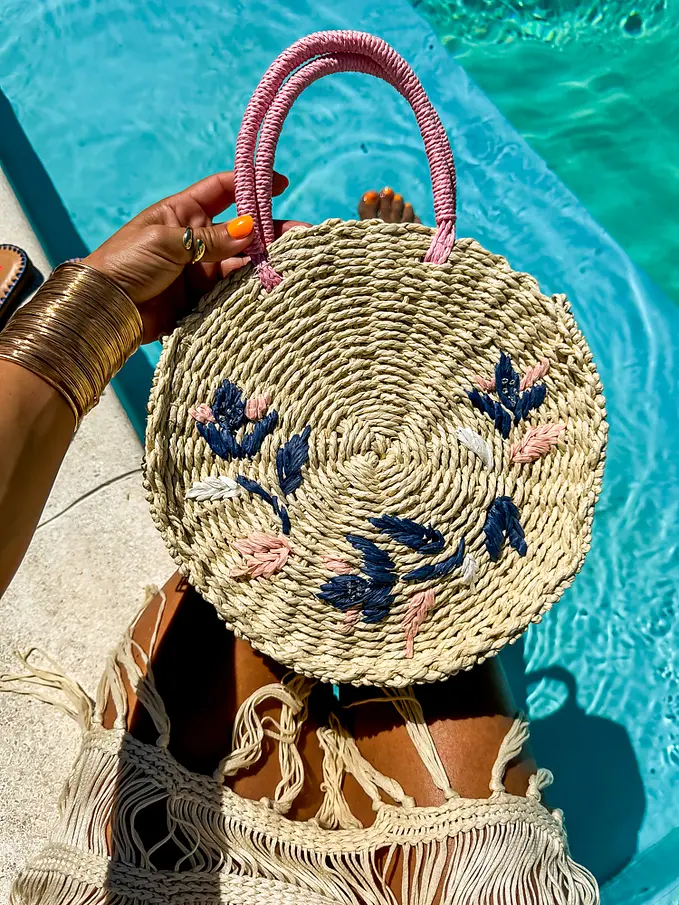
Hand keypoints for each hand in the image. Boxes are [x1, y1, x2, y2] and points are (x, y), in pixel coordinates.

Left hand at [85, 171, 300, 342]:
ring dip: (266, 261)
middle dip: (271, 230)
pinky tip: (272, 285)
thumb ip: (212, 239)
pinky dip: (250, 288)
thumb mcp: (168, 241)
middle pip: (240, 229)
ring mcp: (199, 269)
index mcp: (182, 212)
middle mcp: (195, 239)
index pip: (222, 190)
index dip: (251, 184)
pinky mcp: (201, 298)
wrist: (105, 307)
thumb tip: (252, 229)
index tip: (281, 183)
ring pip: (241, 261)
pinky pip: (232, 291)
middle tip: (302, 235)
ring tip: (295, 262)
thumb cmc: (127, 261)